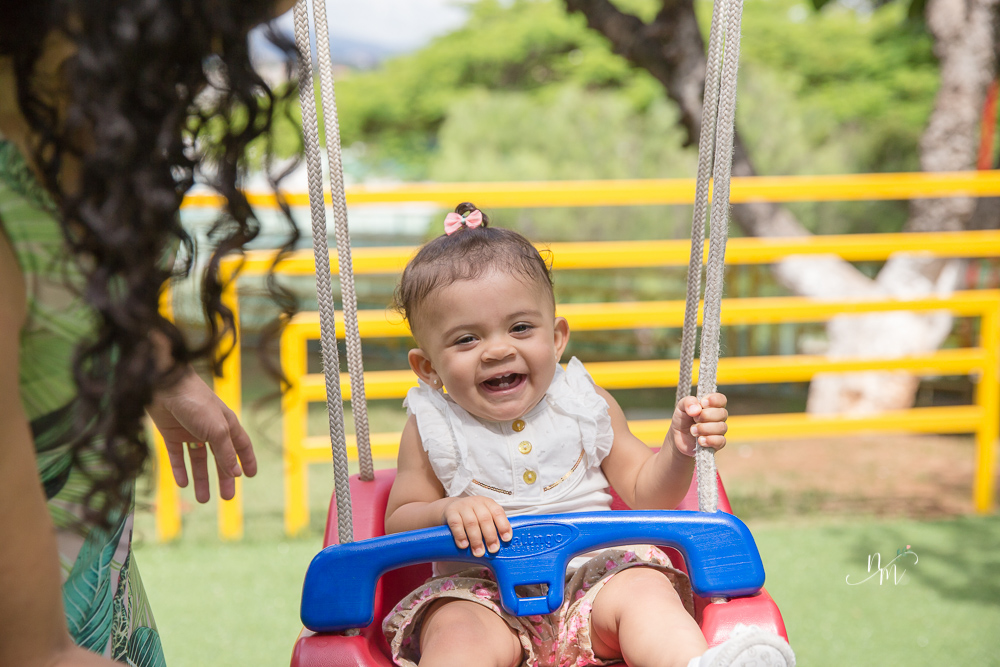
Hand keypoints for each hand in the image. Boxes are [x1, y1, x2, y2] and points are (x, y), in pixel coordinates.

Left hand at [146, 367, 255, 501]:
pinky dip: (181, 470)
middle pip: (220, 457)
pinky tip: (183, 484)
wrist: (164, 386)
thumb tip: (236, 474)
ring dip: (201, 479)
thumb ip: (225, 452)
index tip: (250, 476)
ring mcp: (190, 431)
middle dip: (224, 477)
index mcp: (226, 424)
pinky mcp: (171, 434)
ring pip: (198, 460)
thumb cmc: (196, 403)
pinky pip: (177, 456)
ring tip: (203, 499)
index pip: (241, 445)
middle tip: (227, 497)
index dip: (246, 460)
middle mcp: (210, 429)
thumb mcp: (216, 430)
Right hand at [441, 496, 511, 556]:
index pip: (498, 512)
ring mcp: (463, 506)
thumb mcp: (483, 517)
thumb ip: (492, 527)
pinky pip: (456, 524)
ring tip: (478, 552)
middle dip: (490, 536)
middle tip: (492, 550)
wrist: (450, 509)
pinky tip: (464, 545)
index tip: (506, 539)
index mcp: (488, 503)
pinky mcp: (450, 512)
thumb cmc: (472, 517)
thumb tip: (500, 546)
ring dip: (476, 539)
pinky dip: (461, 536)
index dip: (503, 525)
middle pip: (485, 518)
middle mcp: (476, 502)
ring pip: (471, 523)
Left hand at [669, 393, 727, 456]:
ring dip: (704, 428)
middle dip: (706, 415)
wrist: (677, 438)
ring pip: (721, 427)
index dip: (714, 400)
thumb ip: (688, 402)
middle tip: (694, 419)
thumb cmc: (682, 419)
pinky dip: (710, 440)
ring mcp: (719, 431)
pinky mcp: (717, 443)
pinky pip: (720, 441)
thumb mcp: (681, 407)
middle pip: (722, 413)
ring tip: (692, 431)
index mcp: (712, 405)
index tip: (702, 403)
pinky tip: (700, 440)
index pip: (721, 399)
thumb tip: (696, 409)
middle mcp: (718, 417)